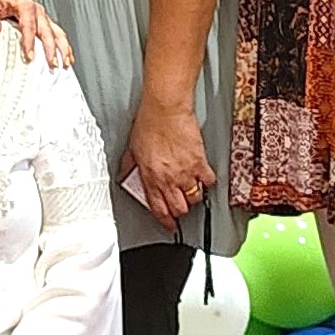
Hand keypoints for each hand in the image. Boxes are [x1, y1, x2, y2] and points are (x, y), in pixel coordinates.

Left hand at [0, 0, 74, 67]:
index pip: (29, 25)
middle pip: (47, 31)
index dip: (30, 42)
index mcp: (24, 5)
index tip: (30, 56)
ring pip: (57, 33)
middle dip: (51, 49)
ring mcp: (42, 17)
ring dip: (62, 49)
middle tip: (51, 64)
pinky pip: (58, 34)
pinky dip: (64, 46)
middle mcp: (37, 10)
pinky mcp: (44, 23)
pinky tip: (67, 58)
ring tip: (64, 64)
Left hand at [123, 99, 215, 232]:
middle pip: (179, 208)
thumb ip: (130, 166)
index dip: (165, 220)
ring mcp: (185, 172)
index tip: (169, 224)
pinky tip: (202, 179)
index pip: (158, 208)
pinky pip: (208, 181)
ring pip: (194, 198)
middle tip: (180, 208)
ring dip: (192, 198)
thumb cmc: (148, 124)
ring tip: (190, 192)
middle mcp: (168, 178)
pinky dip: (206, 182)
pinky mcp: (200, 162)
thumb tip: (126, 175)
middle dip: (179, 211)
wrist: (165, 110)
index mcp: (150, 177)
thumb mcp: (132, 149)